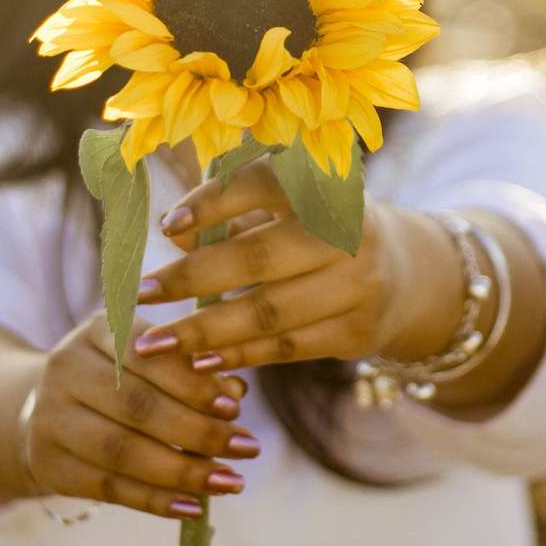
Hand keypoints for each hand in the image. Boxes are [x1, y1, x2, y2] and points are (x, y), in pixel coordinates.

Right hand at [25, 308, 260, 520]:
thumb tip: (235, 392)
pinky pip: (109, 488)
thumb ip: (192, 371)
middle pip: (138, 405)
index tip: (236, 408)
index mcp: (97, 329)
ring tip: (229, 481)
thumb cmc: (118, 379)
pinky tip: (193, 506)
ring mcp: (50, 416)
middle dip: (198, 431)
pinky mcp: (49, 463)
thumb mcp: (148, 361)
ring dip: (183, 471)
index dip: (192, 383)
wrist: (48, 410)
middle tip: (247, 448)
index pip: (148, 355)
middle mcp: (66, 367)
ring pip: (122, 451)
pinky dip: (155, 501)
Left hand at [131, 158, 405, 371]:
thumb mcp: (284, 207)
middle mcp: (347, 232)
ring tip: (153, 344)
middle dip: (192, 278)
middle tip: (141, 294)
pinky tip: (196, 361)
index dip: (213, 202)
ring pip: (269, 312)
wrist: (404, 271)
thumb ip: (231, 213)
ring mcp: (358, 285)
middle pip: (258, 258)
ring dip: (204, 331)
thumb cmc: (316, 229)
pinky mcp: (358, 332)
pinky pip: (286, 347)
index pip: (262, 184)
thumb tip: (174, 234)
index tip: (165, 225)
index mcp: (324, 184)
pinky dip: (238, 355)